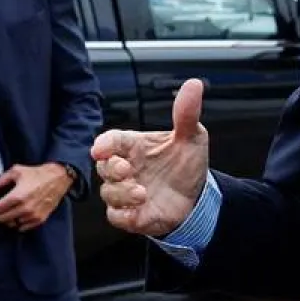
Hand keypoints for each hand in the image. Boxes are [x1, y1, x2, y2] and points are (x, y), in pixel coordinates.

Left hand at [0, 163, 73, 231]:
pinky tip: (19, 215)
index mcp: (17, 196)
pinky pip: (23, 227)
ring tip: (9, 211)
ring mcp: (33, 215)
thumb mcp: (16, 171)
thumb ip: (1, 180)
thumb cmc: (38, 174)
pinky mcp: (40, 219)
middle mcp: (25, 208)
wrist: (58, 178)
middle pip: (2, 218)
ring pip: (12, 224)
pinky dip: (18, 223)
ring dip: (8, 219)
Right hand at [91, 79, 209, 238]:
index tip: (102, 149)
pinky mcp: (130, 215)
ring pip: (108, 193)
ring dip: (121, 193)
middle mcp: (126, 168)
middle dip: (110, 169)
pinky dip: (124, 215)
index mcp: (134, 146)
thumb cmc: (186, 164)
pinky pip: (116, 216)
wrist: (197, 198)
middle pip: (103, 167)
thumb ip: (187, 113)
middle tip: (126, 170)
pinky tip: (139, 212)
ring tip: (142, 193)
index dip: (104, 144)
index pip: (110, 141)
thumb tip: (194, 84)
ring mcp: (125, 192)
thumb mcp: (192, 137)